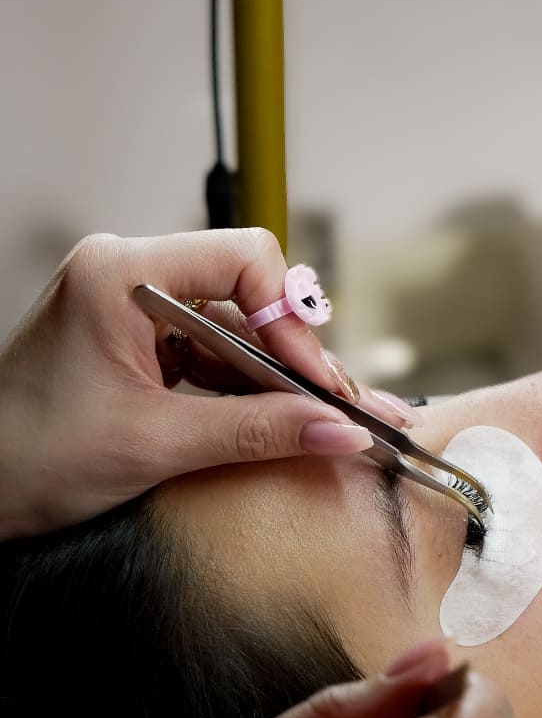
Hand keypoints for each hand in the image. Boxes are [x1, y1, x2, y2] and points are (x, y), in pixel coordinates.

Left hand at [0, 229, 416, 538]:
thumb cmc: (27, 458)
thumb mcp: (157, 446)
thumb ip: (256, 432)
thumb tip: (335, 430)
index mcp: (119, 273)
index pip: (243, 259)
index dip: (290, 320)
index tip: (316, 381)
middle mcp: (124, 274)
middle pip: (245, 292)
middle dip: (291, 355)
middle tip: (333, 408)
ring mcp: (128, 306)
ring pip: (233, 325)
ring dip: (272, 376)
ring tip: (313, 421)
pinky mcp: (133, 340)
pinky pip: (208, 350)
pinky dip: (242, 386)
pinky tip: (273, 419)